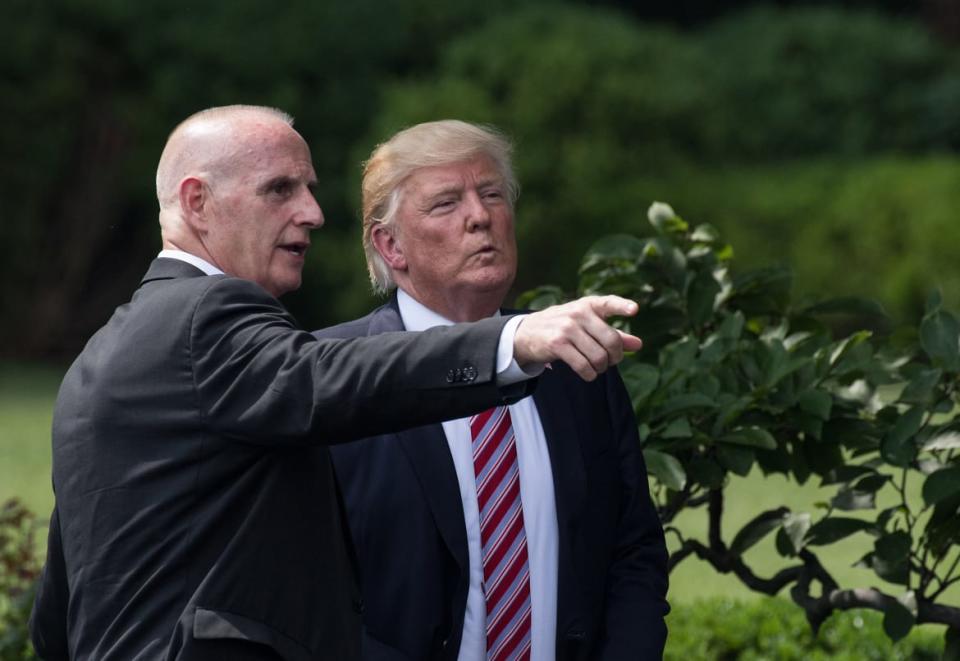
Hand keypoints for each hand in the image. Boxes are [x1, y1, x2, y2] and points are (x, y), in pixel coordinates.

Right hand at [513, 295, 641, 380]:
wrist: (527, 333)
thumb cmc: (564, 328)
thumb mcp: (588, 325)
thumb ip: (614, 334)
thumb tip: (638, 344)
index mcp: (588, 305)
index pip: (608, 303)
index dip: (622, 306)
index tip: (634, 310)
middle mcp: (578, 313)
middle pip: (611, 340)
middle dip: (615, 357)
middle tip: (611, 361)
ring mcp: (567, 328)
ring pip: (599, 356)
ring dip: (601, 368)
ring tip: (597, 367)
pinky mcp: (557, 344)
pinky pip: (583, 366)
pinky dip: (590, 374)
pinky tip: (588, 373)